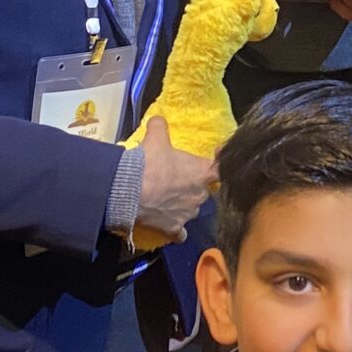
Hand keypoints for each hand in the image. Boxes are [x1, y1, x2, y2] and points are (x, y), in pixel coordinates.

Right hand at [131, 117, 217, 244]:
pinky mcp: (174, 228)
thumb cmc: (148, 162)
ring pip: (191, 210)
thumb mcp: (155, 138)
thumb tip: (159, 118)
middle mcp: (200, 194)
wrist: (130, 191)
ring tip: (168, 201)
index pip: (221, 169)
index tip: (218, 161)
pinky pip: (180, 233)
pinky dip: (176, 230)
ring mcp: (188, 213)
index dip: (221, 165)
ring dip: (184, 206)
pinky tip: (169, 227)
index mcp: (201, 172)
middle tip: (177, 181)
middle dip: (193, 187)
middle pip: (203, 191)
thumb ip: (160, 127)